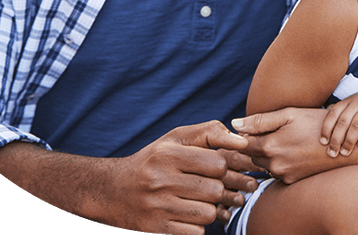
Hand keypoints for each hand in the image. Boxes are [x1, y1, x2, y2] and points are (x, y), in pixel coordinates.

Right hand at [103, 121, 249, 233]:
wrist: (113, 191)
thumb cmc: (154, 160)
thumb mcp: (176, 139)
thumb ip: (211, 132)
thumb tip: (243, 142)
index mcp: (167, 154)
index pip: (217, 164)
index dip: (221, 166)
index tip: (212, 167)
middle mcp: (160, 180)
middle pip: (215, 191)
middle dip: (217, 189)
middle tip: (206, 185)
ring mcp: (157, 207)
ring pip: (208, 213)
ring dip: (209, 208)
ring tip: (197, 199)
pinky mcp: (156, 229)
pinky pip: (196, 232)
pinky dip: (197, 225)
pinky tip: (186, 214)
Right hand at [215, 148, 259, 223]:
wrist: (218, 177)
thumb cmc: (244, 161)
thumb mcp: (245, 153)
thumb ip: (254, 152)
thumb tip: (271, 153)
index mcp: (224, 155)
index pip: (236, 157)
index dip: (250, 163)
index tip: (264, 168)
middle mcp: (216, 171)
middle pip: (227, 176)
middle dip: (241, 181)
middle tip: (253, 186)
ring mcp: (212, 188)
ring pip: (220, 193)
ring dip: (231, 197)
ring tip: (241, 201)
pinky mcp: (211, 204)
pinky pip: (215, 209)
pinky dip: (222, 213)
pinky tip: (229, 216)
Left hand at [233, 107, 343, 183]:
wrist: (343, 145)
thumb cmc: (316, 124)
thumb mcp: (289, 115)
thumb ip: (260, 120)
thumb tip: (234, 124)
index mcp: (270, 146)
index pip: (242, 143)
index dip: (243, 135)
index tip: (250, 128)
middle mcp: (274, 165)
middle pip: (253, 155)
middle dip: (257, 144)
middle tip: (273, 131)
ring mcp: (284, 175)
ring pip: (265, 164)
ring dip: (269, 154)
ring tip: (287, 140)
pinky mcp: (292, 181)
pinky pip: (277, 171)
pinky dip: (280, 162)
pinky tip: (294, 150)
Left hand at [320, 91, 357, 157]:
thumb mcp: (357, 104)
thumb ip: (343, 110)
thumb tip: (324, 116)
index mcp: (350, 100)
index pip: (333, 113)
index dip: (326, 128)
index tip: (323, 142)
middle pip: (344, 121)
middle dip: (336, 138)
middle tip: (332, 153)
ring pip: (357, 124)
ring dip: (349, 140)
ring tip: (345, 153)